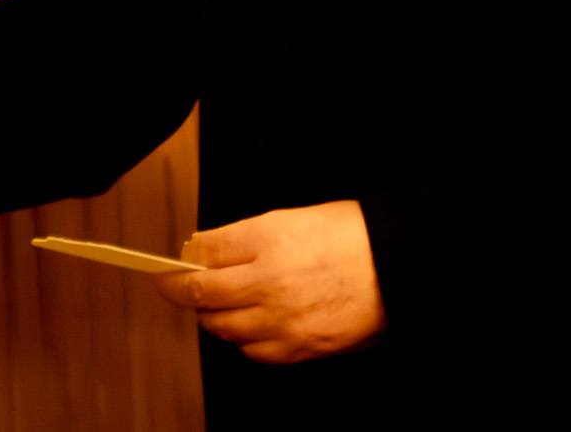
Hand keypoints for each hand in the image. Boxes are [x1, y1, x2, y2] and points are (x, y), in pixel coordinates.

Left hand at [152, 201, 384, 362]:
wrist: (398, 267)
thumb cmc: (351, 235)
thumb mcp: (292, 218)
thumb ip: (243, 238)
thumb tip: (205, 250)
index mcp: (266, 238)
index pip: (204, 252)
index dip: (181, 260)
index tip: (172, 264)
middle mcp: (268, 280)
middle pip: (202, 294)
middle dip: (182, 292)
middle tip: (177, 287)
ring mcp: (282, 318)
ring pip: (222, 327)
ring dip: (211, 317)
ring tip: (215, 307)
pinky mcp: (299, 347)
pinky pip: (253, 352)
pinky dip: (244, 341)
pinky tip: (250, 328)